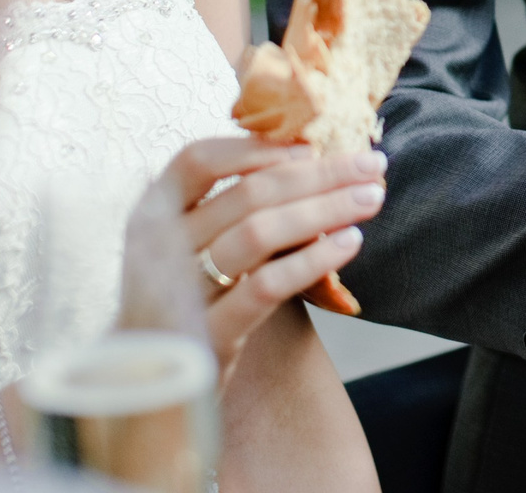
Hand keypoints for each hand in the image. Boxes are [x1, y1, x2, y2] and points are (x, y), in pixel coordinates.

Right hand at [144, 136, 387, 377]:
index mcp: (154, 212)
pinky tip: (348, 243)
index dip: (255, 147)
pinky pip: (265, 286)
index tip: (312, 145)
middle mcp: (158, 247)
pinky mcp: (209, 334)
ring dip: (323, 209)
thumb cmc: (199, 292)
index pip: (198, 160)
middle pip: (247, 193)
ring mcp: (180, 292)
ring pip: (258, 233)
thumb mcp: (204, 242)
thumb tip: (316, 155)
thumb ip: (241, 202)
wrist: (162, 379)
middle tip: (371, 165)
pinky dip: (312, 259)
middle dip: (318, 175)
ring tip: (370, 199)